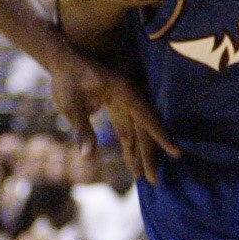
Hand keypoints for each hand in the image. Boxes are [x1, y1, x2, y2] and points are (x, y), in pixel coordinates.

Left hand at [47, 47, 178, 185]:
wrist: (63, 59)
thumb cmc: (66, 78)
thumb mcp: (71, 105)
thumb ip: (82, 130)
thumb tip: (87, 157)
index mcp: (123, 92)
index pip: (146, 118)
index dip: (160, 137)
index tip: (175, 153)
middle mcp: (130, 96)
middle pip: (145, 129)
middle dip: (150, 155)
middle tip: (152, 180)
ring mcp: (125, 101)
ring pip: (138, 130)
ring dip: (140, 153)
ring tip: (143, 176)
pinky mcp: (118, 105)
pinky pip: (129, 128)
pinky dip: (131, 145)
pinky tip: (133, 160)